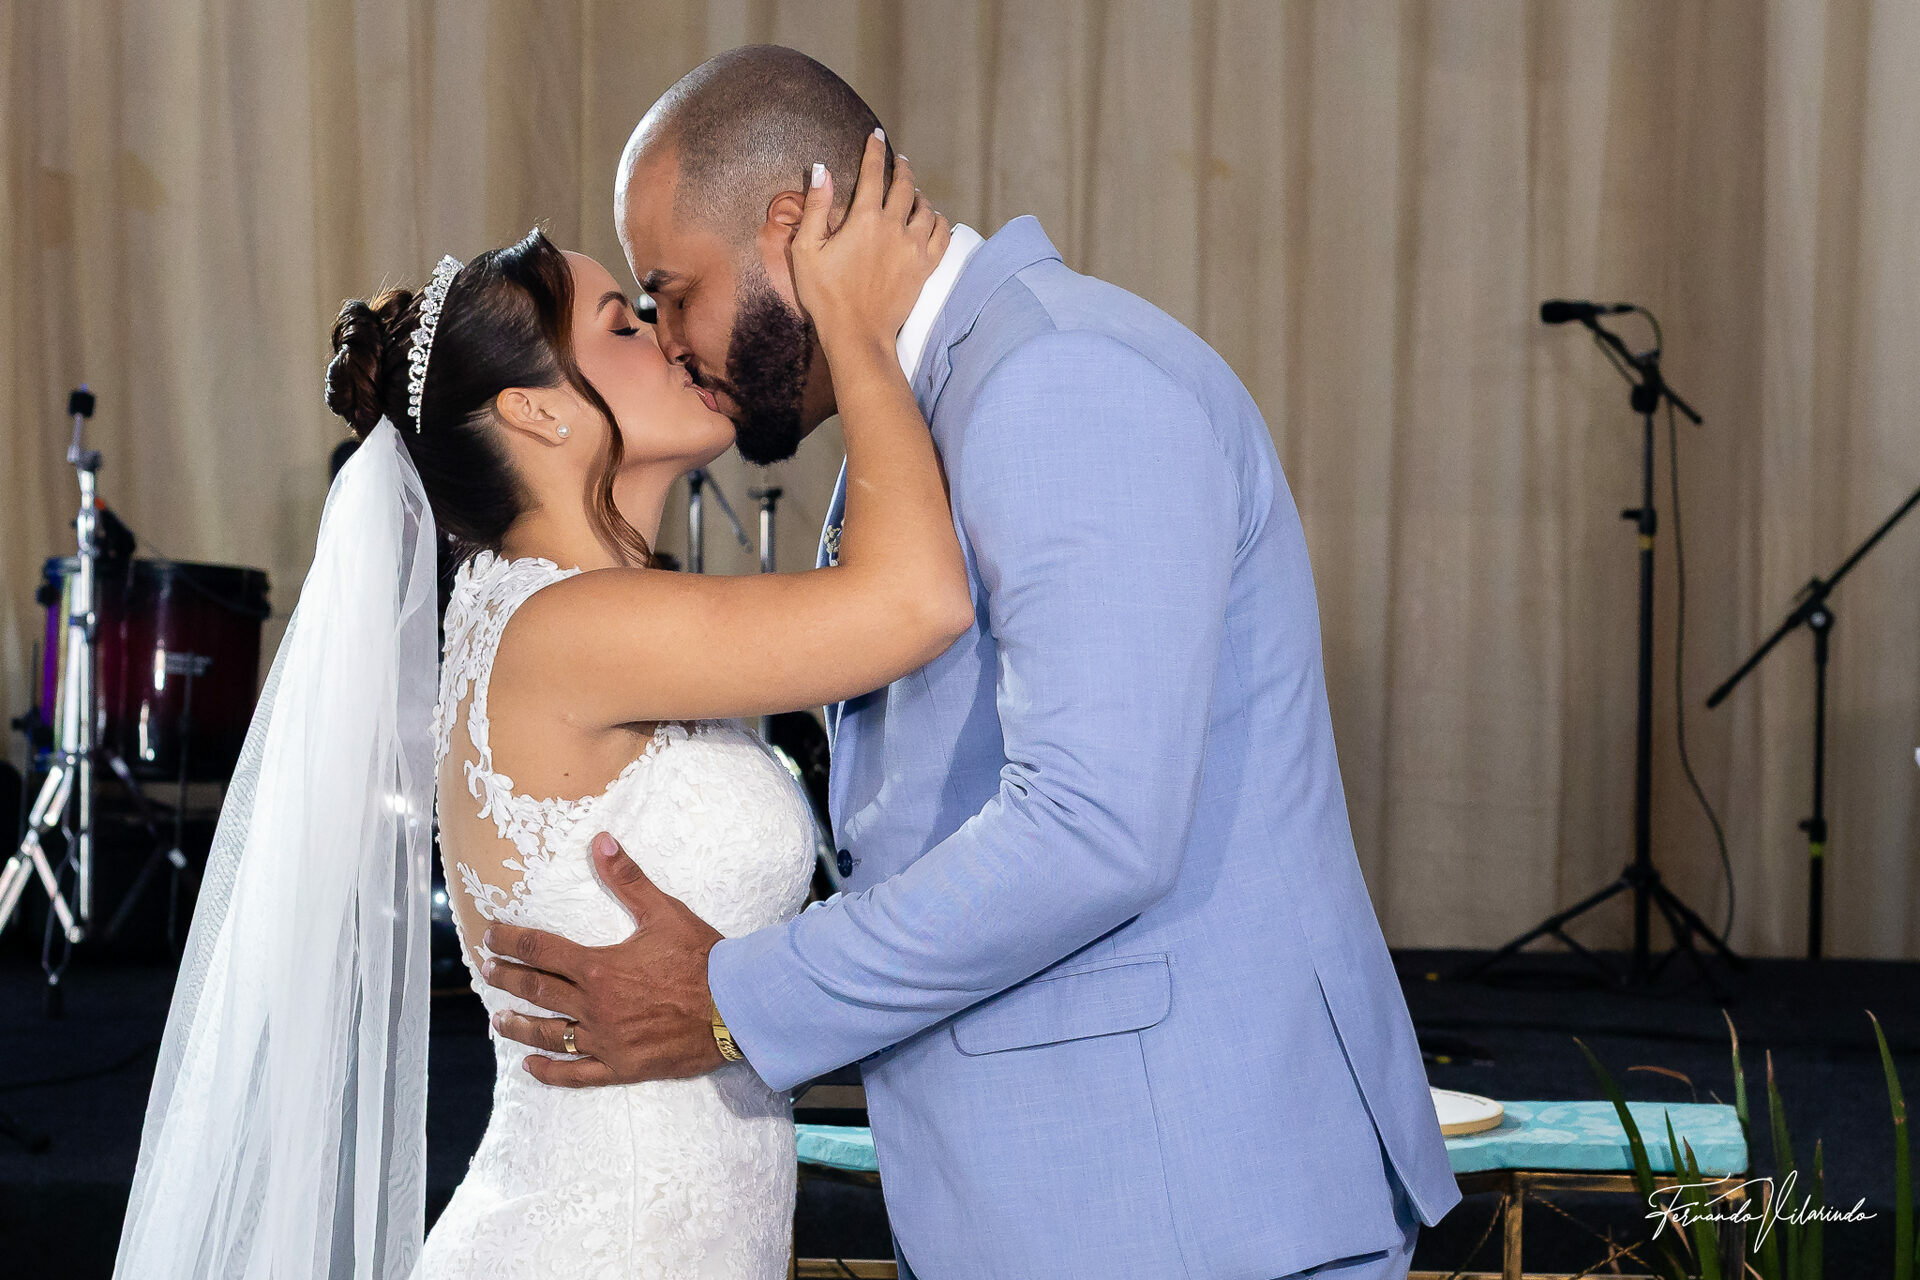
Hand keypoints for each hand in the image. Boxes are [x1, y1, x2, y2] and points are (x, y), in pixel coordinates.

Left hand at [483, 832, 726, 1086]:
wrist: (736, 1007)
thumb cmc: (702, 957)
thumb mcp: (664, 912)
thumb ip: (627, 879)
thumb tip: (600, 841)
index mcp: (599, 967)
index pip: (540, 950)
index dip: (510, 942)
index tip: (490, 937)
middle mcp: (594, 1005)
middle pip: (536, 991)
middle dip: (507, 978)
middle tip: (486, 972)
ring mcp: (606, 1040)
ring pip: (550, 1034)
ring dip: (519, 1026)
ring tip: (498, 1019)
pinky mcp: (622, 1067)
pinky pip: (577, 1074)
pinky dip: (551, 1071)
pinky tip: (532, 1066)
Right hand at [791, 129, 950, 356]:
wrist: (857, 334)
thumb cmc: (825, 295)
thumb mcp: (806, 250)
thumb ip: (815, 207)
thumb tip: (821, 170)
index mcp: (864, 219)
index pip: (873, 173)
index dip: (875, 151)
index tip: (877, 136)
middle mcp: (894, 228)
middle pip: (906, 186)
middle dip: (902, 168)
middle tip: (899, 160)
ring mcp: (914, 248)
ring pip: (927, 209)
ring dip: (920, 195)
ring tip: (915, 192)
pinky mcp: (925, 268)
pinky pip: (943, 235)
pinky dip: (940, 221)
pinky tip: (934, 219)